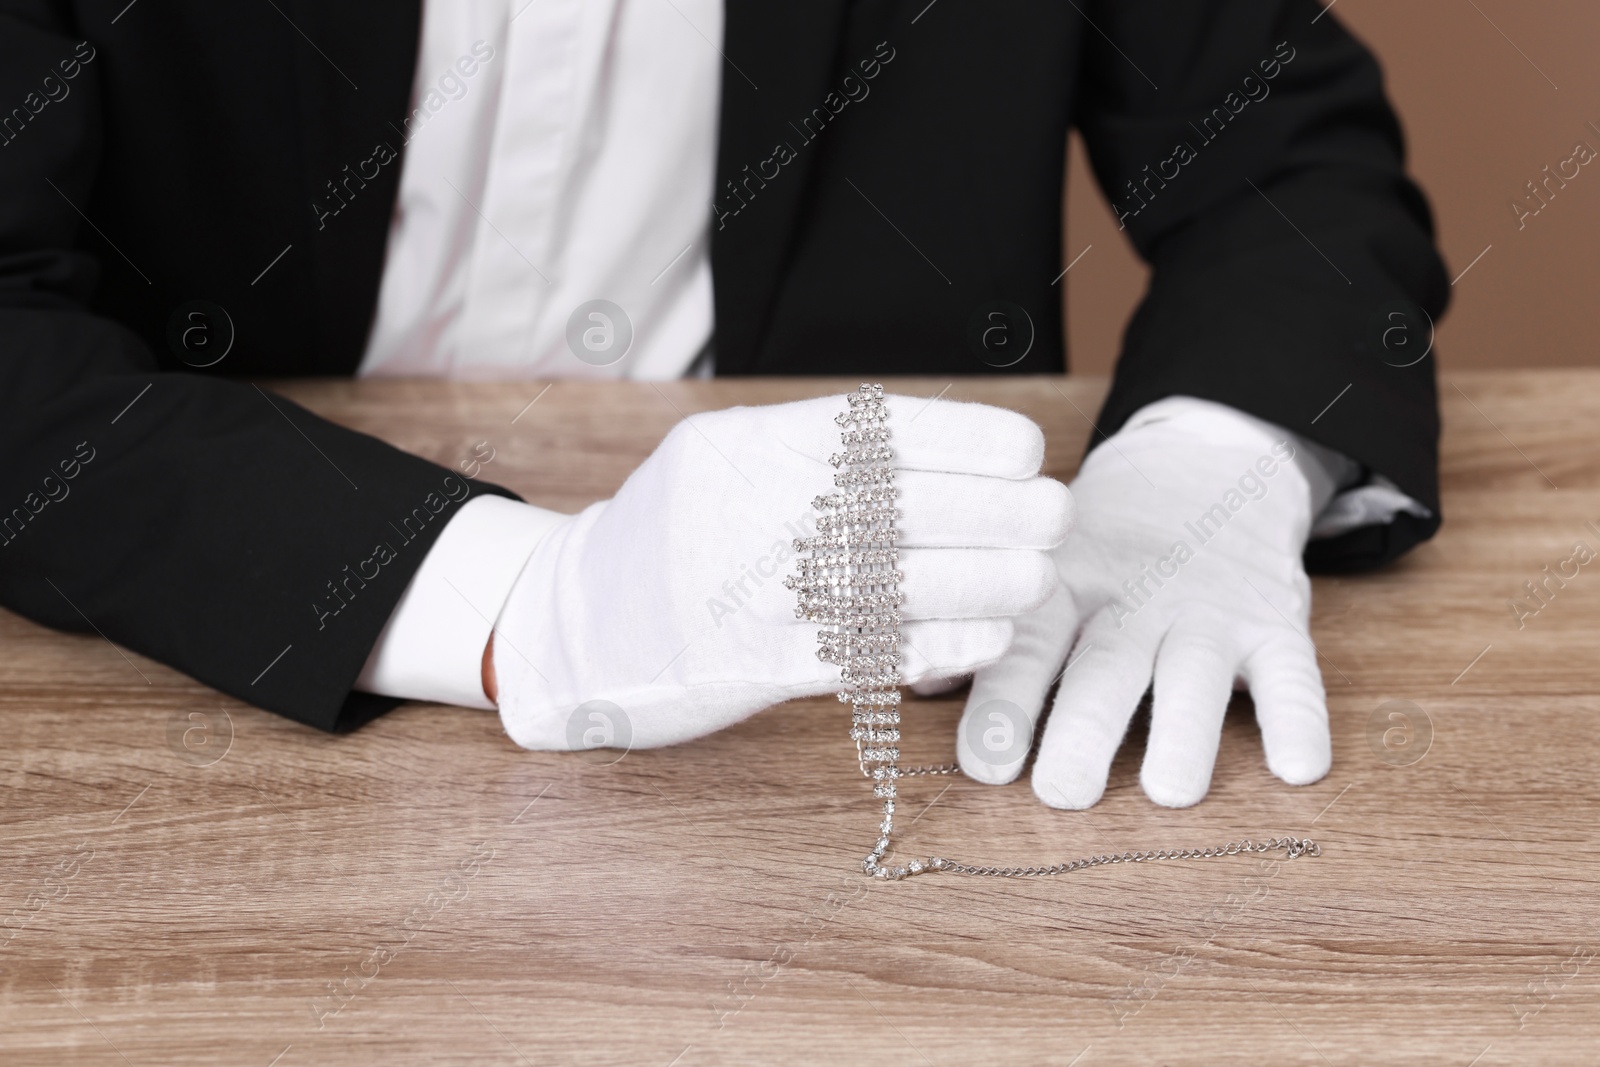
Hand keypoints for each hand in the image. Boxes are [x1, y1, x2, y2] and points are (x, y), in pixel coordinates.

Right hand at [492, 394, 1072, 749]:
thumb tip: (941, 455)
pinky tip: (987, 636)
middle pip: (900, 503)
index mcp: (747, 446)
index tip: (1026, 450)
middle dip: (995, 510)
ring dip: (982, 579)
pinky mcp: (749, 666)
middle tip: (1055, 517)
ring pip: (892, 579)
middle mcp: (748, 508)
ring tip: (1036, 578)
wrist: (564, 625)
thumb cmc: (669, 540)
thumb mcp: (721, 465)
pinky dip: (936, 644)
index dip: (964, 438)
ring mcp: (747, 589)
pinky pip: (863, 654)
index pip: (876, 429)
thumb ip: (812, 458)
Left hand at [954, 399, 1330, 807]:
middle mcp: (1134, 596)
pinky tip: (1299, 770)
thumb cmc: (1099, 545)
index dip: (1004, 703)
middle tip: (1063, 793)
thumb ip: (987, 632)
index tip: (984, 766)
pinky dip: (1300, 720)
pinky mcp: (1275, 621)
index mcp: (1063, 582)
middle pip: (1106, 665)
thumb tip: (915, 685)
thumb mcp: (1040, 566)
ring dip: (1184, 732)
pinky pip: (1293, 673)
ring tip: (1167, 791)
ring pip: (1195, 672)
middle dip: (1084, 729)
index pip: (1028, 642)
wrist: (1206, 462)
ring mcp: (1207, 609)